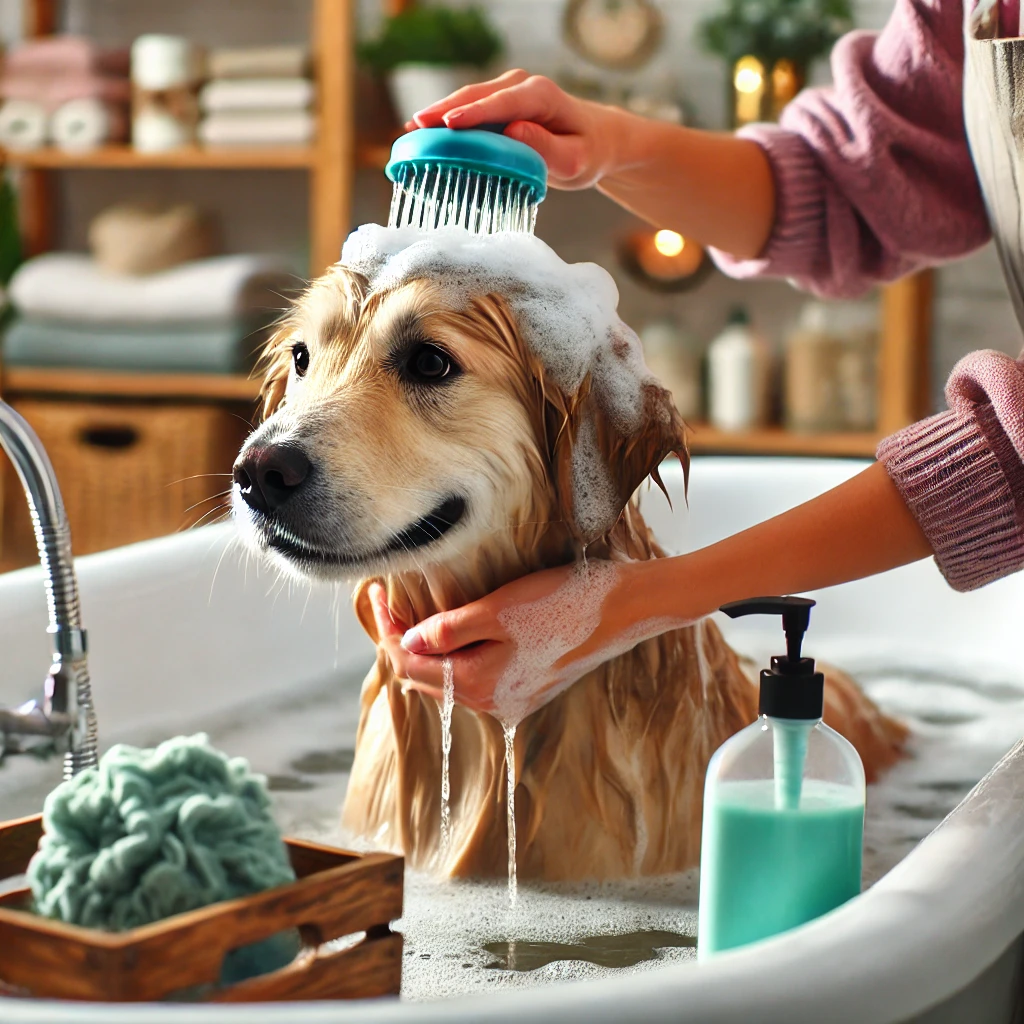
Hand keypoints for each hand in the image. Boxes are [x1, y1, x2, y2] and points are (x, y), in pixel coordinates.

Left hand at [367, 561, 660, 720]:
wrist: (626, 609)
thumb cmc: (563, 603)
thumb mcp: (498, 610)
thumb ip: (449, 630)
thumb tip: (407, 641)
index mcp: (479, 685)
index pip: (410, 662)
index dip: (388, 628)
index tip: (376, 592)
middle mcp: (493, 702)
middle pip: (427, 675)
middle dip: (403, 641)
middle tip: (388, 601)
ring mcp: (514, 698)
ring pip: (451, 678)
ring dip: (429, 650)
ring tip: (413, 615)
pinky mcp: (530, 686)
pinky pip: (478, 677)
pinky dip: (457, 656)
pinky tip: (456, 632)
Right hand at [406, 69, 629, 189]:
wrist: (595, 139)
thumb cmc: (588, 152)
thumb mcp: (576, 160)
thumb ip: (548, 148)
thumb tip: (514, 132)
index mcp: (542, 96)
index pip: (502, 103)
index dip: (474, 113)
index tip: (448, 124)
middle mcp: (522, 85)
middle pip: (476, 96)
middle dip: (444, 110)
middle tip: (415, 127)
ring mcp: (507, 91)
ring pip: (467, 100)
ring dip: (439, 114)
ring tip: (411, 132)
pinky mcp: (498, 104)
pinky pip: (469, 110)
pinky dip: (447, 121)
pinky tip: (426, 135)